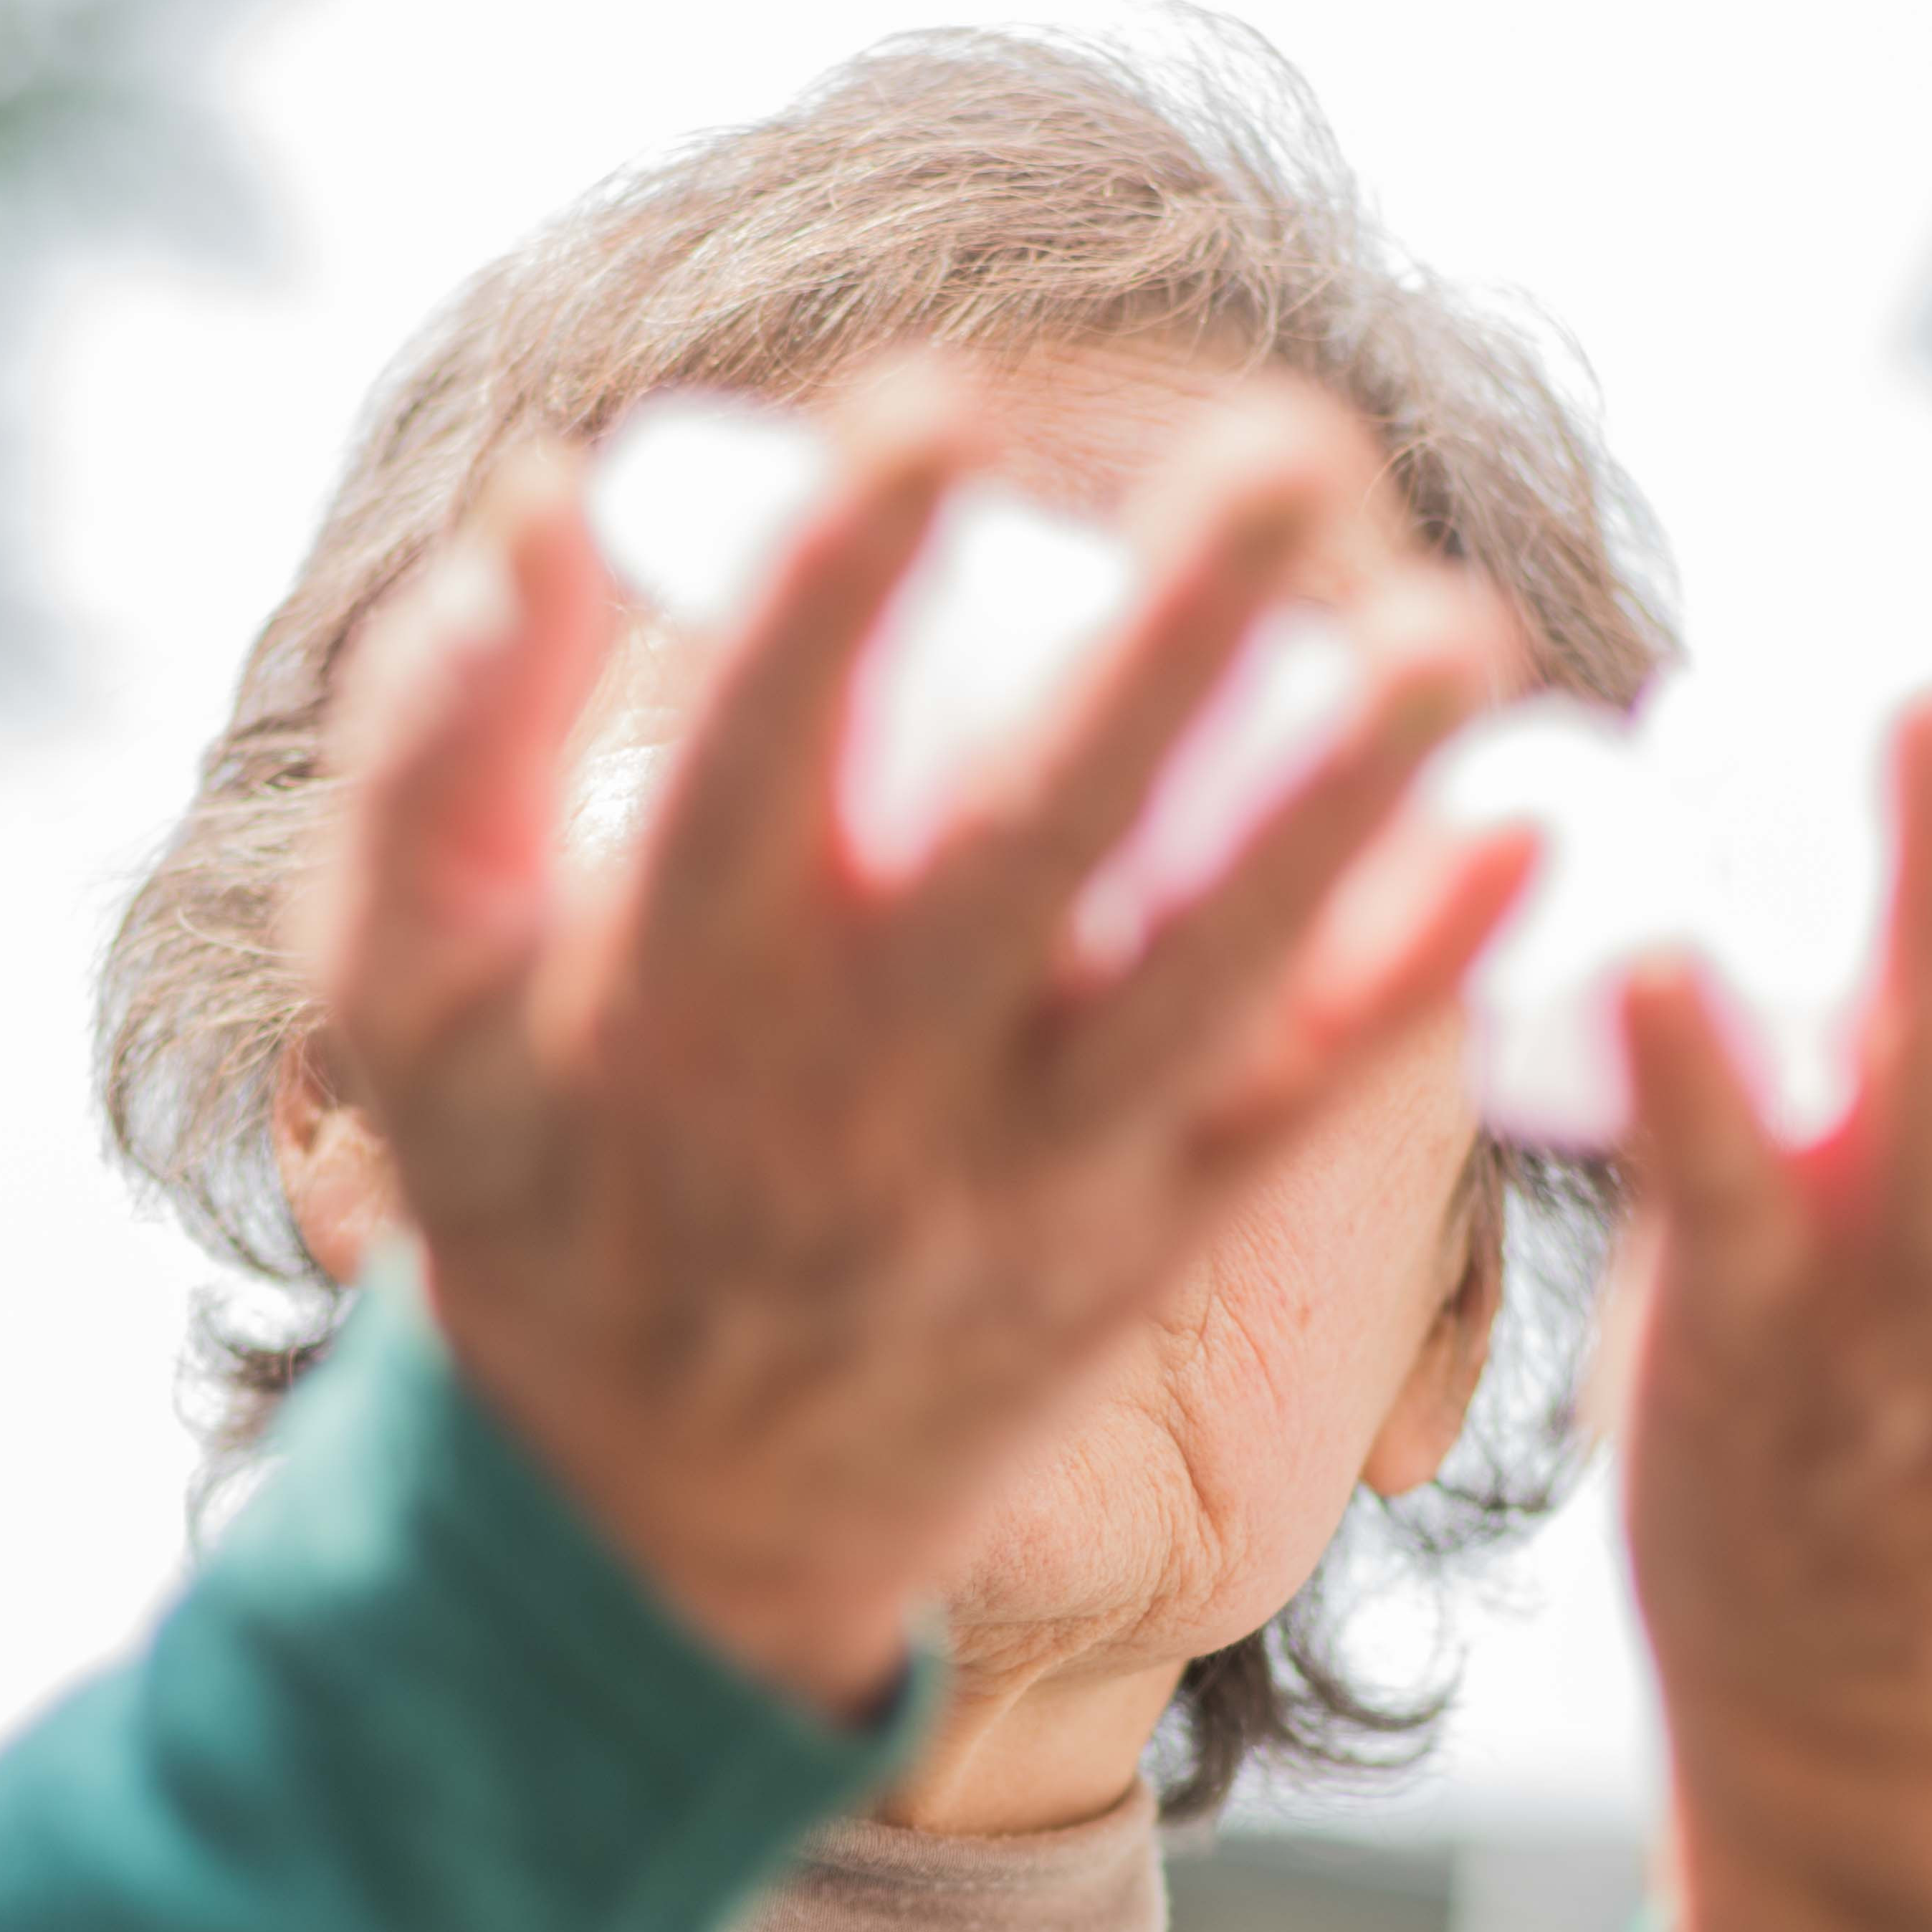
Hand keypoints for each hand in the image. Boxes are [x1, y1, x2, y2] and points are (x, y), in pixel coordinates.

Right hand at [294, 370, 1528, 1713]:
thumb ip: (439, 747)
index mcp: (676, 984)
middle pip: (1036, 833)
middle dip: (1173, 638)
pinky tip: (1519, 836)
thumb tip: (533, 500)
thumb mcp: (412, 995)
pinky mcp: (1138, 1244)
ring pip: (1205, 969)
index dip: (845, 579)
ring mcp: (1018, 1169)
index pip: (764, 749)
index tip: (936, 405)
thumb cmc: (533, 1192)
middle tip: (1293, 446)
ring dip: (1346, 798)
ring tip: (1459, 625)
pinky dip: (1411, 981)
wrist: (654, 1526)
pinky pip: (1293, 1106)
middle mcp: (862, 1078)